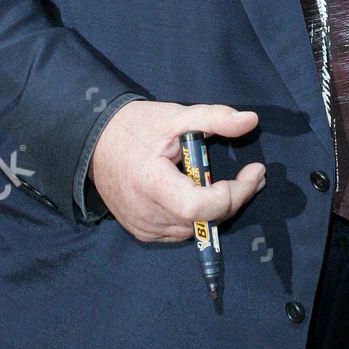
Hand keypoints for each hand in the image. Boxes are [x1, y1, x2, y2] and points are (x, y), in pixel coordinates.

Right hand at [88, 100, 265, 241]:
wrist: (94, 143)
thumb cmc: (135, 127)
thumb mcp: (176, 116)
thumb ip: (214, 118)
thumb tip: (251, 120)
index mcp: (152, 185)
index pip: (201, 207)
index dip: (234, 194)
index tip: (254, 171)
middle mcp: (147, 214)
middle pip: (205, 220)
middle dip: (235, 198)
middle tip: (253, 175)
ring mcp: (144, 227)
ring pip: (197, 229)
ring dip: (218, 209)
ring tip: (232, 183)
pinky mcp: (142, 232)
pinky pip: (181, 232)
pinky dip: (198, 217)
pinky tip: (202, 194)